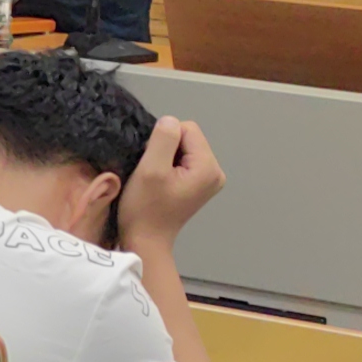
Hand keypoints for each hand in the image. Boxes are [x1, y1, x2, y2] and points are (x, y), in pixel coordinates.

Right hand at [118, 115, 224, 252]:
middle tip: (153, 172)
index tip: (153, 162)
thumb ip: (163, 139)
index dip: (164, 140)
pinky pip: (183, 160)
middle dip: (166, 148)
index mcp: (209, 167)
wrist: (145, 240)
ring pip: (184, 148)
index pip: (186, 128)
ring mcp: (209, 179)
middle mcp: (216, 172)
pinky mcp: (199, 184)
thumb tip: (169, 121)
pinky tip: (161, 182)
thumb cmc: (145, 209)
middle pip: (188, 137)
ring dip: (166, 157)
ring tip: (156, 178)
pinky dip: (169, 166)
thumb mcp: (151, 169)